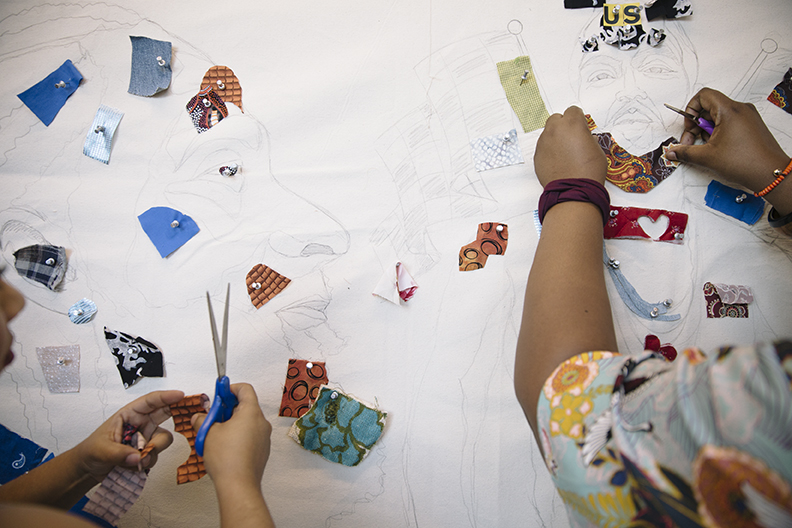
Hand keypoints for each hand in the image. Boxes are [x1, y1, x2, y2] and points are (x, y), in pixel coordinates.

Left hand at [73, 390, 184, 481]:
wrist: (89, 469)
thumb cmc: (91, 450)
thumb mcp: (101, 450)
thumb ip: (119, 453)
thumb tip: (137, 457)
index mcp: (129, 414)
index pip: (150, 401)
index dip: (166, 397)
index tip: (181, 395)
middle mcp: (141, 424)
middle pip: (165, 414)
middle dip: (177, 413)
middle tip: (189, 413)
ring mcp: (146, 439)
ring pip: (162, 441)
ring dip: (152, 451)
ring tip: (135, 461)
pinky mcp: (147, 453)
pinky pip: (156, 456)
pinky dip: (146, 463)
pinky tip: (132, 466)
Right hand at [191, 383, 270, 489]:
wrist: (238, 485)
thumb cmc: (227, 459)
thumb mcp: (208, 433)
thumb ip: (202, 419)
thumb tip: (199, 417)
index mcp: (251, 412)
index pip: (245, 389)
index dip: (230, 388)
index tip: (219, 392)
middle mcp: (261, 422)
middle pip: (246, 405)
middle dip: (227, 408)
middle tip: (213, 415)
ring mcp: (264, 437)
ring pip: (248, 421)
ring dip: (232, 422)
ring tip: (216, 433)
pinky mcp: (262, 449)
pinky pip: (251, 435)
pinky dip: (239, 435)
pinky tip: (225, 446)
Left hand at [534, 106, 606, 186]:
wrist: (574, 190)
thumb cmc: (588, 172)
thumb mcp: (597, 150)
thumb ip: (588, 139)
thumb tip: (586, 138)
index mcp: (572, 124)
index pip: (573, 111)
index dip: (578, 119)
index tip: (580, 127)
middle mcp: (555, 130)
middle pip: (556, 119)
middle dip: (563, 126)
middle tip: (571, 138)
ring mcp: (544, 142)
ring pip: (548, 133)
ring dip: (555, 138)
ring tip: (565, 153)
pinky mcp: (537, 155)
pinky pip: (543, 147)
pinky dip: (549, 151)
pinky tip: (558, 162)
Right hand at [666, 88, 789, 192]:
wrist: (770, 173)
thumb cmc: (746, 162)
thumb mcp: (708, 157)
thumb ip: (686, 152)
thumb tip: (673, 151)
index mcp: (729, 110)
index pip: (703, 96)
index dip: (691, 109)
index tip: (689, 125)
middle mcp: (740, 109)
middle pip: (709, 107)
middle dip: (696, 125)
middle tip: (691, 143)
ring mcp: (747, 117)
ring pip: (718, 116)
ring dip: (707, 130)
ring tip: (706, 148)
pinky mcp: (751, 125)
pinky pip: (729, 122)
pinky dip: (718, 132)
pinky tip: (717, 148)